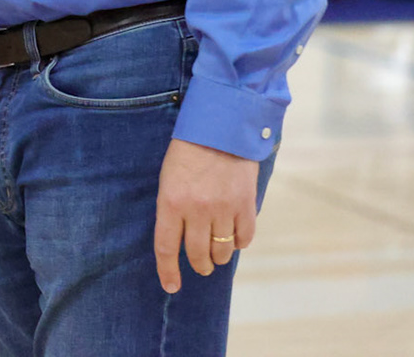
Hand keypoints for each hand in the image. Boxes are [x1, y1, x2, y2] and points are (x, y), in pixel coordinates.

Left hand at [154, 138, 258, 292]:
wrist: (221, 127)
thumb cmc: (189, 151)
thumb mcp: (169, 177)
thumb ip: (173, 207)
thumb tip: (180, 237)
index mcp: (171, 201)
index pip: (166, 247)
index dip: (168, 270)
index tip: (171, 286)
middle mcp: (196, 209)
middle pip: (197, 254)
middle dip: (199, 265)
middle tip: (201, 266)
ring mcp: (223, 209)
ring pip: (222, 251)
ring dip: (219, 257)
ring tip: (217, 254)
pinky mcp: (246, 205)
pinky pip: (244, 238)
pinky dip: (239, 242)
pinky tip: (235, 237)